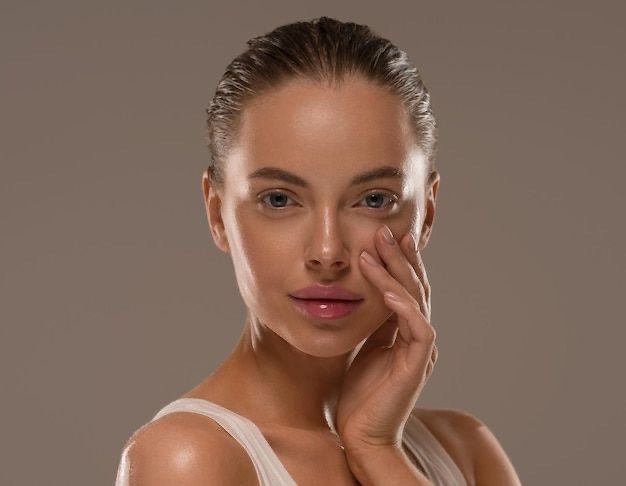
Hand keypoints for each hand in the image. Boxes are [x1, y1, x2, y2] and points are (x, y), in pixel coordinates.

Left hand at [335, 224, 437, 452]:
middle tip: (385, 231)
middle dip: (401, 257)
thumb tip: (361, 295)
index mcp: (404, 332)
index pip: (406, 288)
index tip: (384, 236)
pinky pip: (417, 328)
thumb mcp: (363, 348)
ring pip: (416, 301)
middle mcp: (417, 337)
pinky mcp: (417, 365)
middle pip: (415, 287)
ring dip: (397, 274)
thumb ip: (371, 324)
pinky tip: (388, 290)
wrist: (362, 435)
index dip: (398, 262)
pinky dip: (404, 307)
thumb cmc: (360, 395)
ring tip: (378, 249)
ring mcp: (420, 350)